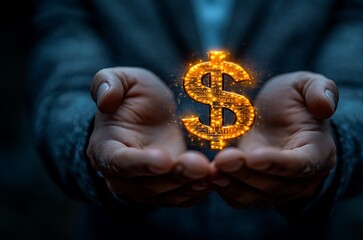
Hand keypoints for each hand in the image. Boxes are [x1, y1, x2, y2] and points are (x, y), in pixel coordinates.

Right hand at [87, 67, 210, 206]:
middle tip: (199, 165)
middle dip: (174, 176)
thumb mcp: (123, 79)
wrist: (152, 116)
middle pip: (146, 184)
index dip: (141, 163)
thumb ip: (108, 83)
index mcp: (105, 147)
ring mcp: (143, 186)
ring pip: (164, 195)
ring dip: (188, 186)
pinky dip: (194, 193)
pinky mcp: (164, 191)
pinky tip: (211, 181)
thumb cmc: (135, 97)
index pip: (118, 162)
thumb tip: (105, 100)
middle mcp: (120, 174)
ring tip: (209, 173)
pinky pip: (178, 199)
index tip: (165, 159)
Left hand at [210, 71, 337, 207]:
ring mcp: (279, 190)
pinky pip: (241, 200)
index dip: (276, 163)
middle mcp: (301, 179)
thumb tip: (326, 106)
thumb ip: (320, 89)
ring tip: (213, 170)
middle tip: (223, 159)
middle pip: (274, 185)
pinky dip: (225, 190)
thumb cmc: (293, 101)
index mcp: (318, 153)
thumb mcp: (306, 85)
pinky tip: (209, 177)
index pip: (300, 165)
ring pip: (256, 197)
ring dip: (233, 185)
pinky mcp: (257, 193)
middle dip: (247, 174)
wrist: (278, 120)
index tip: (253, 156)